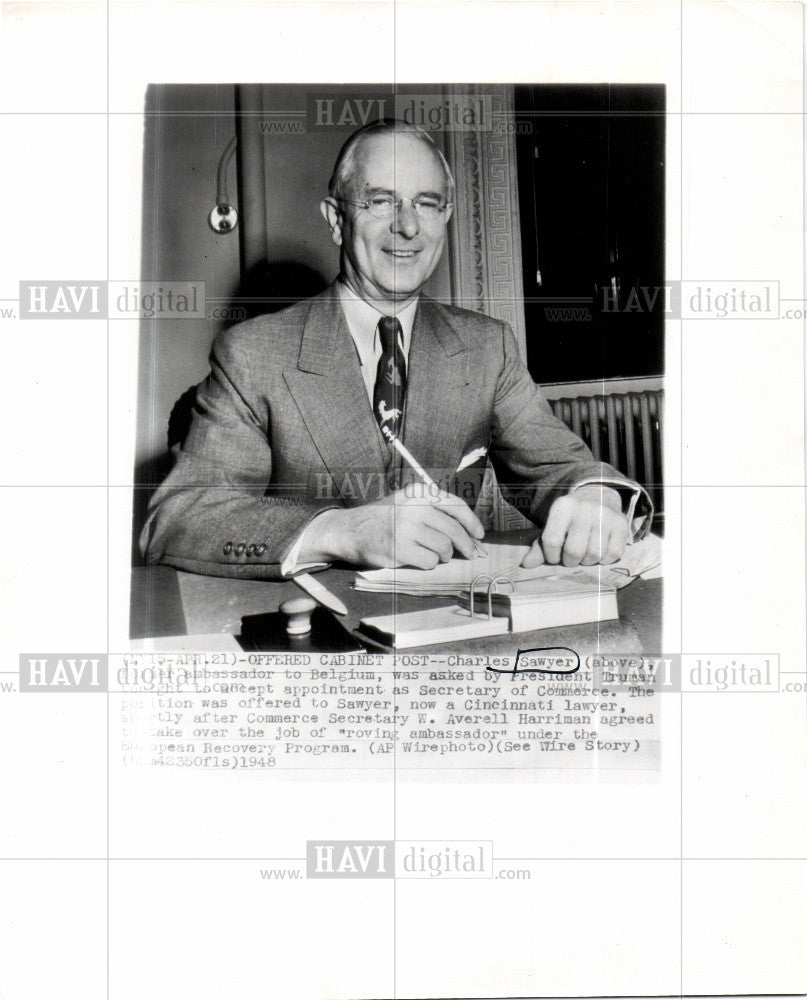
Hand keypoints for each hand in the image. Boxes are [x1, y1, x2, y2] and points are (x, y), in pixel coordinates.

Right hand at [304, 482, 485, 569]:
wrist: (350, 530)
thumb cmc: (384, 519)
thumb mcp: (407, 503)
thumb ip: (435, 513)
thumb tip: (471, 536)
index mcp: (417, 492)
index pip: (455, 505)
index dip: (472, 522)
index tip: (480, 535)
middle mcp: (413, 507)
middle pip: (453, 530)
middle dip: (466, 546)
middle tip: (470, 554)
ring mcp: (406, 529)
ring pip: (444, 548)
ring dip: (443, 555)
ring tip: (433, 554)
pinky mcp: (399, 549)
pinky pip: (430, 561)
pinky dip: (428, 564)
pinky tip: (418, 559)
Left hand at [521, 485, 628, 567]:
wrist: (598, 495)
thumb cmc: (571, 518)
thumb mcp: (553, 526)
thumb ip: (540, 546)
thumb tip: (526, 564)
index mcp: (562, 507)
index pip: (551, 541)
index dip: (551, 556)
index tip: (554, 556)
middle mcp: (584, 509)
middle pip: (574, 551)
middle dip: (570, 561)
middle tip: (571, 557)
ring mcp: (605, 516)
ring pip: (594, 554)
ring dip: (588, 561)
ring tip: (586, 553)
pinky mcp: (621, 524)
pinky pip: (613, 554)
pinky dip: (605, 560)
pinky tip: (600, 551)